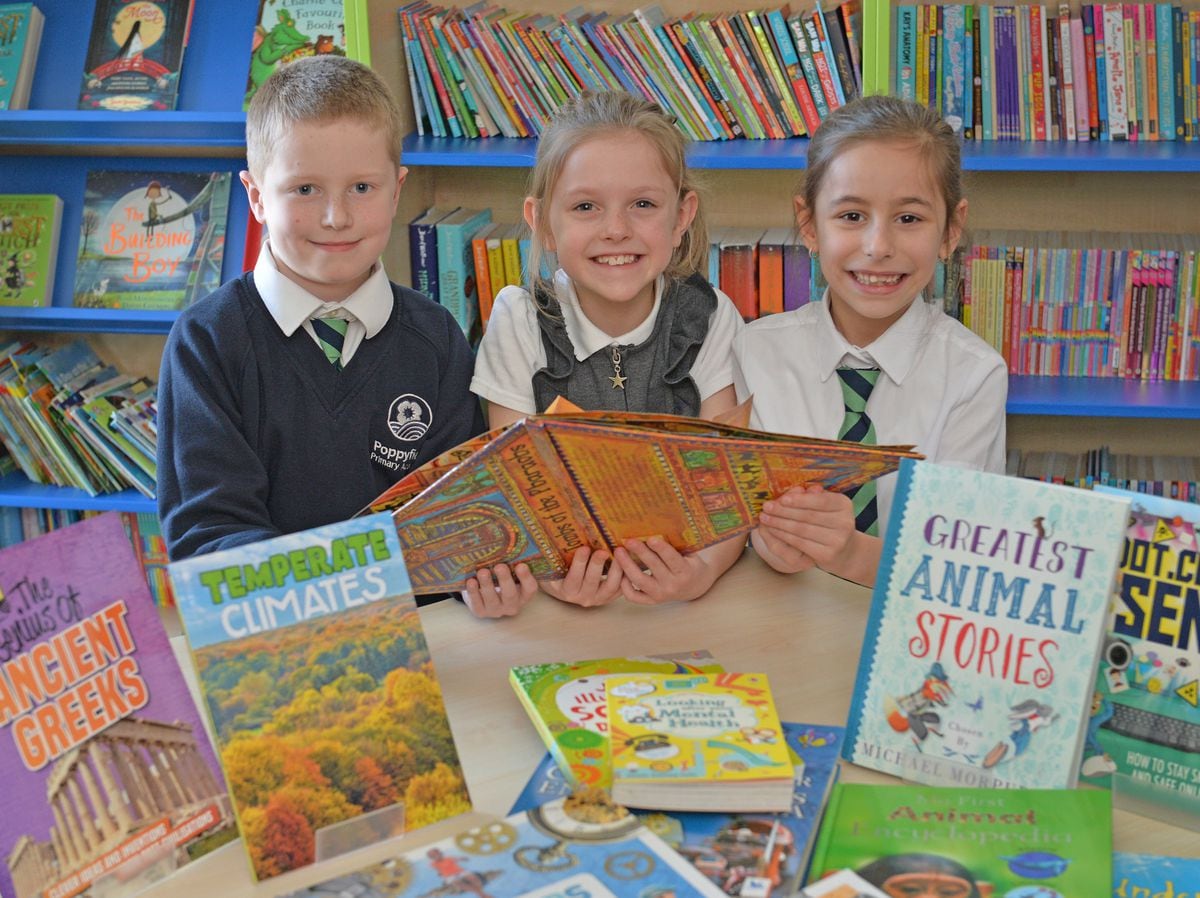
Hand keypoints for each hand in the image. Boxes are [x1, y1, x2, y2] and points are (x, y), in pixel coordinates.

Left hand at [462, 563, 537, 617]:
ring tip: (483, 572)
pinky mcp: (480, 612)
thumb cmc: (500, 580)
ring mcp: (496, 610)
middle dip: (504, 580)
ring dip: (487, 584)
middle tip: (499, 566)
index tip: (521, 565)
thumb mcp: (509, 574)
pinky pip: (477, 603)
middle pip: (510, 595)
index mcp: (523, 594)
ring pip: (492, 599)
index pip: (530, 588)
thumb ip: (512, 564)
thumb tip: (510, 543)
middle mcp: (512, 605)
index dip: (526, 578)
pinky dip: (473, 591)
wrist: (483, 596)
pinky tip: (471, 581)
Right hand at [541, 546, 624, 607]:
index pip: (572, 579)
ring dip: (616, 569)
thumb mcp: (551, 566)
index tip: (584, 548)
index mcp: (566, 590)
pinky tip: (628, 560)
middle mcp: (582, 598)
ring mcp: (598, 599)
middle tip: (603, 550)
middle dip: (597, 565)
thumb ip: (550, 556)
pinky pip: (622, 588)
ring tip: (618, 552)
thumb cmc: (558, 571)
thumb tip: (542, 533)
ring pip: (610, 586)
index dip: (579, 564)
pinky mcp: (611, 597)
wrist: (567, 587)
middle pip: (592, 582)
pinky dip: (626, 575)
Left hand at [614, 536, 718, 604]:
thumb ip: (676, 543)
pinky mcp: (651, 601)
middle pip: (654, 568)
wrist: (694, 586)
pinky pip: (634, 596)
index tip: (650, 538)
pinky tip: (620, 572)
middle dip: (640, 553)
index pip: (672, 559)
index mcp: (685, 572)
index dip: (661, 549)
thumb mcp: (689, 553)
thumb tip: (657, 524)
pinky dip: (624, 586)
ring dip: (627, 566)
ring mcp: (661, 595)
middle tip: (628, 540)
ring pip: (640, 581)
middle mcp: (673, 586)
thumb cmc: (689, 563)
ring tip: (619, 552)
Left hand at [754, 485, 879, 585]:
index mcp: (844, 504)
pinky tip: (772, 530)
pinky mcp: (827, 555)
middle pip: (808, 516)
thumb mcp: (824, 506)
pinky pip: (800, 543)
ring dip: (779, 523)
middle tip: (766, 507)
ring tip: (765, 518)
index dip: (800, 500)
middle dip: (784, 511)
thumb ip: (810, 497)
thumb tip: (795, 489)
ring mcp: (837, 540)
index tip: (782, 499)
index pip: (820, 501)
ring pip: (801, 529)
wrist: (843, 550)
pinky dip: (783, 535)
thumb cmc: (828, 522)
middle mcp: (844, 522)